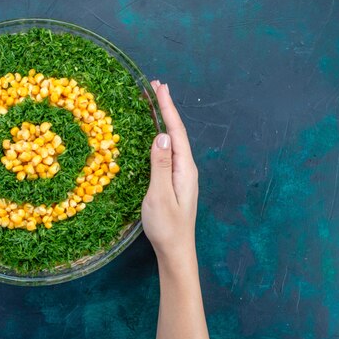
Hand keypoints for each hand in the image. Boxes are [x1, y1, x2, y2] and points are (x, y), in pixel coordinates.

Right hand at [143, 81, 210, 338]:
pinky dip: (160, 137)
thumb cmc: (167, 227)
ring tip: (153, 103)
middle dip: (166, 109)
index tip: (160, 87)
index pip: (176, 131)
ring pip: (172, 141)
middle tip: (155, 87)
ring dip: (163, 121)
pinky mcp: (174, 182)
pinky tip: (153, 136)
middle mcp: (186, 168)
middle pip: (176, 132)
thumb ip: (160, 165)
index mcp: (185, 168)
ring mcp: (181, 175)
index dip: (168, 108)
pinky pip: (167, 152)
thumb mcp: (160, 195)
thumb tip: (161, 135)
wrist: (175, 252)